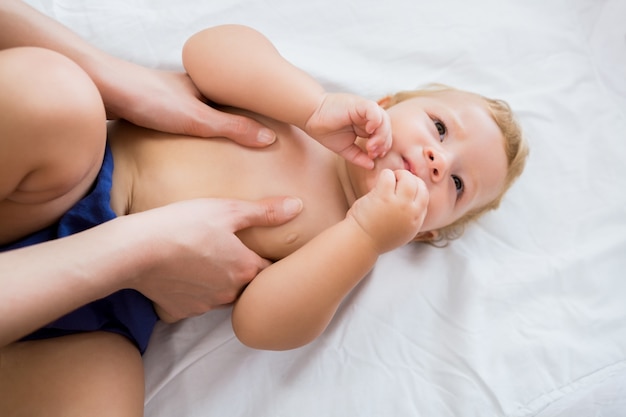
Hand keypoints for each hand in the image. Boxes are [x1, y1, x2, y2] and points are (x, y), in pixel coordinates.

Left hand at [98, 61, 276, 146]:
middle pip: (219, 105)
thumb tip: (269, 139)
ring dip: (209, 127)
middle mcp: (188, 88)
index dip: (256, 112)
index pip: (239, 98)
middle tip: (250, 143)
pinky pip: (177, 120)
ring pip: (197, 112)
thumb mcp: (198, 119)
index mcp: (204, 86)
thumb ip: (233, 129)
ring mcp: (168, 97)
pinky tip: (185, 146)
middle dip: (234, 121)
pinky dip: (187, 131)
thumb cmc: (148, 99)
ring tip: (223, 149)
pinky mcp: (149, 107)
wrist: (99, 86)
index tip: (273, 128)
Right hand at [121, 196, 302, 321]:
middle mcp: (230, 293)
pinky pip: (196, 303)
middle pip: (248, 286)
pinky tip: (185, 273)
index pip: (271, 271)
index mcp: (246, 269)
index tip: (268, 251)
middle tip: (235, 253)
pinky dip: (195, 291)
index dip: (270, 260)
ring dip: (221, 283)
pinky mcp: (181, 311)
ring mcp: (205, 305)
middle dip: (246, 273)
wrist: (135, 251)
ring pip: (223, 296)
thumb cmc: (183, 224)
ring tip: (209, 261)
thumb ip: (264, 212)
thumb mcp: (227, 210)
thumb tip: (298, 207)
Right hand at [304, 93, 391, 169]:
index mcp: (366, 126)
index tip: (372, 156)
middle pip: (387, 128)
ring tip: (370, 145)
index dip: (382, 147)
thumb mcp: (346, 148)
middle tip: (372, 153)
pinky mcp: (359, 104)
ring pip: (384, 120)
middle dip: (383, 143)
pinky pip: (374, 110)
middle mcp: (368, 117)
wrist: (311, 117)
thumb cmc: (326, 130)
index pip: (384, 136)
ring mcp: (364, 110)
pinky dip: (375, 121)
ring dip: (381, 135)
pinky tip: (368, 130)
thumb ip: (359, 157)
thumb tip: (372, 166)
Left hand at [347, 169, 427, 252]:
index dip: (416, 189)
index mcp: (416, 221)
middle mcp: (411, 212)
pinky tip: (378, 184)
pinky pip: (389, 176)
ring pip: (408, 179)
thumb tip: (410, 201)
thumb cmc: (376, 237)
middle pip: (420, 185)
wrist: (360, 243)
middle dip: (410, 179)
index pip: (425, 197)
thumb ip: (409, 218)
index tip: (405, 188)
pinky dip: (385, 175)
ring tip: (389, 181)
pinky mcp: (383, 198)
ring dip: (399, 175)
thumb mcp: (402, 232)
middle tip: (397, 182)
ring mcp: (398, 204)